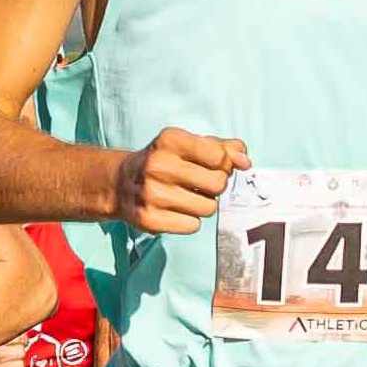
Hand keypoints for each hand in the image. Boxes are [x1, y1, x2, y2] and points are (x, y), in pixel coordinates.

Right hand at [116, 125, 247, 235]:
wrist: (120, 183)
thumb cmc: (164, 161)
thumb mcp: (190, 145)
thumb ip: (223, 148)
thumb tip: (246, 161)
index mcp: (170, 140)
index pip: (220, 156)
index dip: (223, 164)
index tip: (212, 165)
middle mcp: (158, 165)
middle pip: (218, 184)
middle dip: (215, 186)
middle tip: (199, 184)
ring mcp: (152, 193)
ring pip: (208, 208)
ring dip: (203, 205)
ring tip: (186, 196)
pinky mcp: (149, 219)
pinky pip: (193, 226)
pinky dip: (190, 220)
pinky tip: (175, 210)